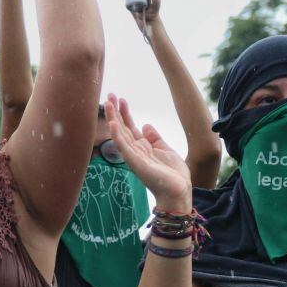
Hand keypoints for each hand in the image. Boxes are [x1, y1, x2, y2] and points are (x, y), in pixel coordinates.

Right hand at [104, 94, 192, 210]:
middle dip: (115, 112)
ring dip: (113, 119)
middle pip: (122, 128)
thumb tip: (146, 125)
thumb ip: (155, 138)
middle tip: (109, 95)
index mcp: (142, 148)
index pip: (130, 127)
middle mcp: (135, 151)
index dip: (125, 113)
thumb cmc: (173, 175)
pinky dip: (117, 136)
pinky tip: (112, 125)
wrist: (179, 191)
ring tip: (107, 104)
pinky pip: (124, 148)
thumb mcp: (166, 150)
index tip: (120, 99)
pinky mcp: (136, 163)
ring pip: (120, 134)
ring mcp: (134, 157)